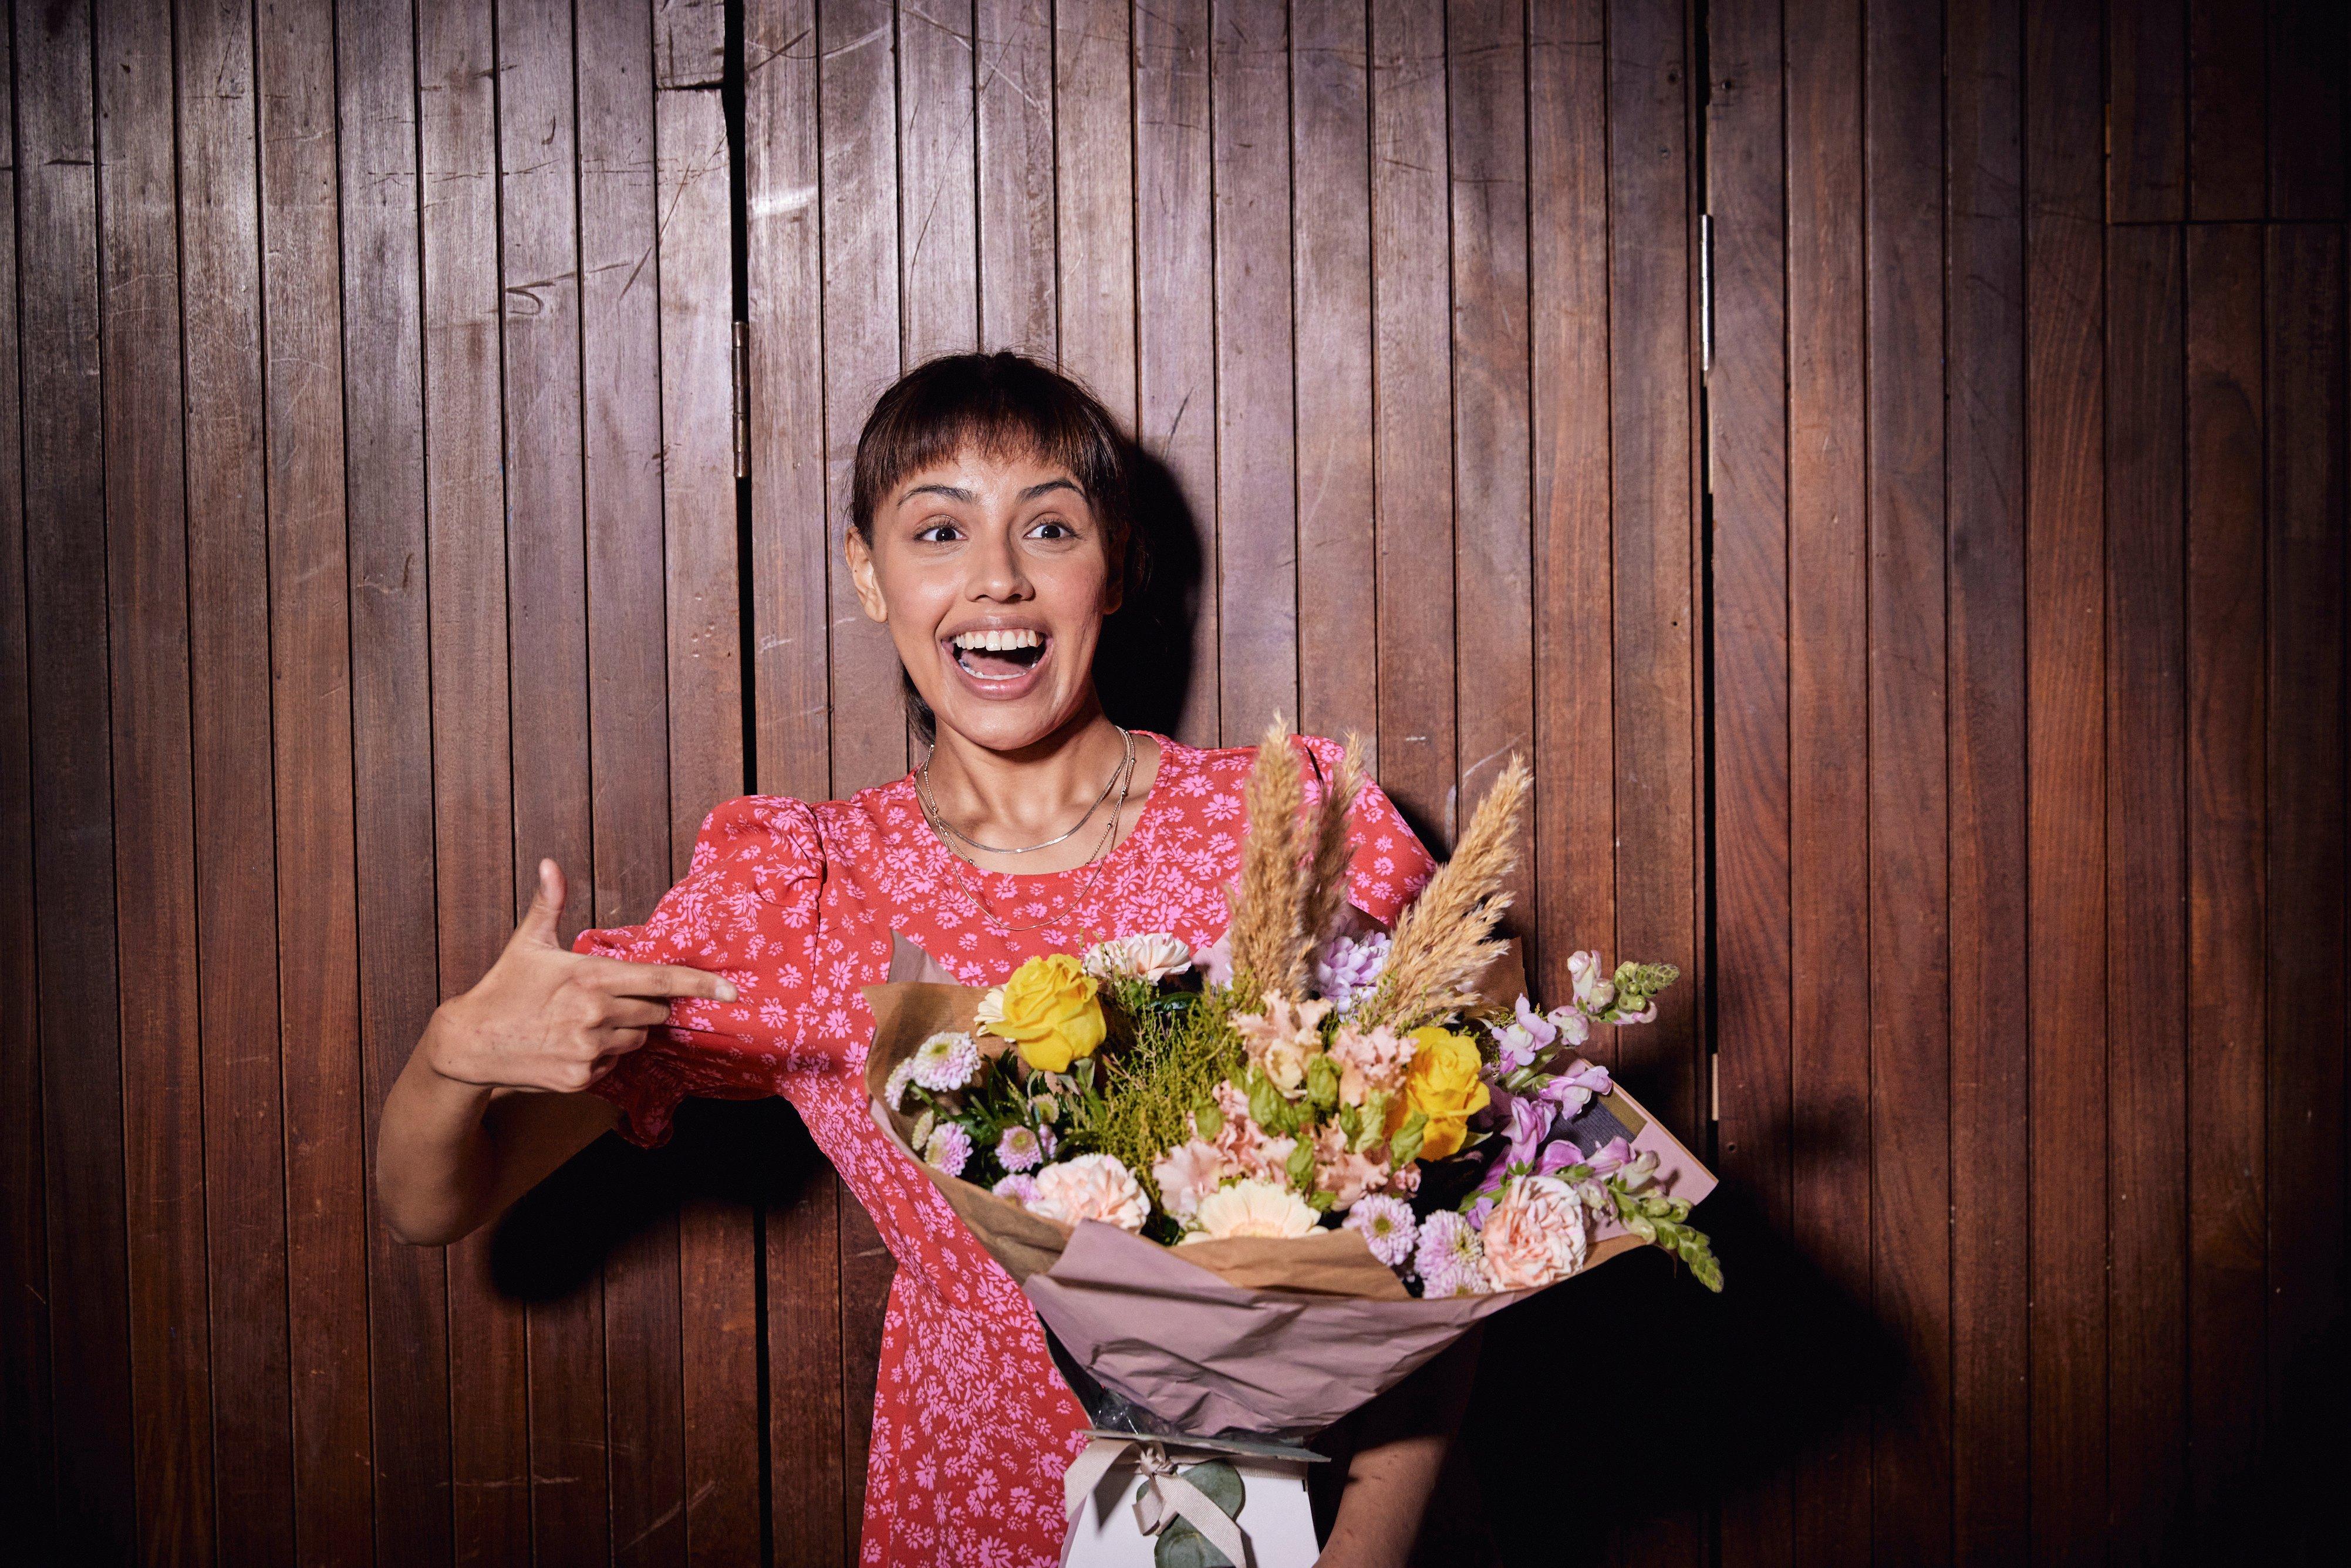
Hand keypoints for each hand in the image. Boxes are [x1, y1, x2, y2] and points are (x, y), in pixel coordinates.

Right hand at [424, 859, 737, 1093]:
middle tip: (606, 997)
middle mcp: (596, 1015)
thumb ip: (549, 904)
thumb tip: (549, 864)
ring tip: (584, 1020)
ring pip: (638, 1038)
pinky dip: (604, 1054)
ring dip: (624, 1029)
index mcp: (590, 977)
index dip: (700, 986)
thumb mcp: (528, 943)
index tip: (732, 991)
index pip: (661, 981)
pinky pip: (615, 1063)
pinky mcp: (582, 1078)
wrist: (468, 1044)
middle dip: (643, 1003)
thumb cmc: (503, 988)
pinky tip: (573, 1043)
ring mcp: (590, 1050)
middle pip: (654, 1011)